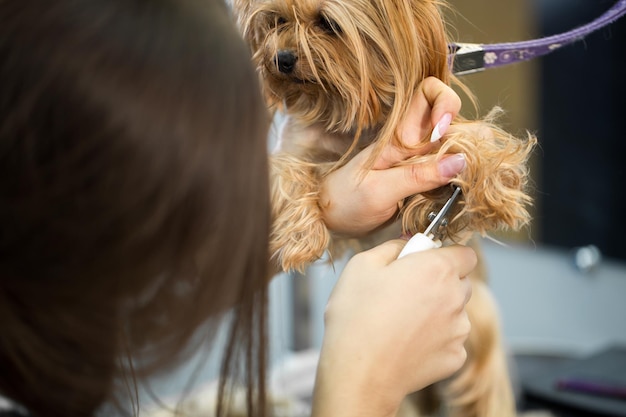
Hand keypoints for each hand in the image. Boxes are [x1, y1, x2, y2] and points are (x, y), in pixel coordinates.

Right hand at [311, 241, 475, 416]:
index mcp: (437, 269)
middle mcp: (456, 297)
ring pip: (455, 312)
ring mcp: (458, 330)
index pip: (465, 253)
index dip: (444, 255)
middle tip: (405, 291)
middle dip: (440, 282)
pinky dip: (433, 339)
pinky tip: (406, 342)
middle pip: (460, 282)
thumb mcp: (362, 265)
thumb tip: (408, 242)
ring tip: (401, 321)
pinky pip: (449, 340)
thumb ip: (392, 246)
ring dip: (437, 312)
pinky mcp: (454, 357)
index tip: (423, 262)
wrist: (359, 372)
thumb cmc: (356, 316)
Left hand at [319, 77, 463, 235]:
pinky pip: (451, 168)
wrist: (331, 219)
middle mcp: (413, 142)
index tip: (443, 129)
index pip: (429, 92)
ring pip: (457, 144)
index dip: (444, 102)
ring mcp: (421, 159)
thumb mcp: (379, 191)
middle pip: (454, 119)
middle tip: (464, 163)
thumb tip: (459, 161)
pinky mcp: (424, 177)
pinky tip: (459, 191)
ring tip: (464, 181)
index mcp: (398, 135)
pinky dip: (461, 177)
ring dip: (468, 158)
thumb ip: (418, 176)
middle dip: (468, 135)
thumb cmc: (345, 201)